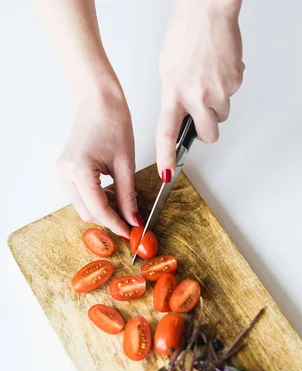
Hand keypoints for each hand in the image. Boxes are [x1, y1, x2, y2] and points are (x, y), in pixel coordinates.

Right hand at [57, 88, 140, 237]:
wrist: (98, 101)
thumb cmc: (112, 123)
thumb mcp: (125, 164)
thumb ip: (128, 196)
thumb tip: (133, 221)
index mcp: (79, 169)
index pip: (98, 209)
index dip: (116, 224)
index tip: (130, 232)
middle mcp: (65, 173)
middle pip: (87, 212)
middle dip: (109, 220)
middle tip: (131, 223)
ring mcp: (62, 172)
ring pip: (83, 207)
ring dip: (103, 211)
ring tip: (125, 206)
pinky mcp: (65, 171)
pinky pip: (81, 196)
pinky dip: (97, 201)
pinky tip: (113, 196)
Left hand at [157, 0, 243, 180]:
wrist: (209, 10)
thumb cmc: (187, 35)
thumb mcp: (169, 70)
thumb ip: (175, 98)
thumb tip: (182, 118)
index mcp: (174, 92)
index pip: (167, 132)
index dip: (167, 156)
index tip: (167, 173)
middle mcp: (196, 95)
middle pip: (209, 134)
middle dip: (208, 128)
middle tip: (204, 112)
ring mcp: (218, 90)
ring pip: (222, 114)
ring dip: (218, 103)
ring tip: (209, 77)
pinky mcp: (235, 81)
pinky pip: (232, 95)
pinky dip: (227, 85)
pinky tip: (219, 68)